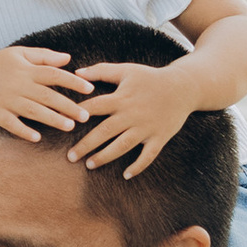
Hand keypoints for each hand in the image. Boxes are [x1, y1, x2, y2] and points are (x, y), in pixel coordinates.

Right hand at [0, 45, 104, 144]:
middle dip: (68, 106)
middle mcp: (18, 84)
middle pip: (48, 96)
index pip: (54, 74)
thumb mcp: (18, 54)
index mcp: (26, 69)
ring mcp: (6, 100)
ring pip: (33, 111)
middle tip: (86, 116)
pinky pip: (11, 124)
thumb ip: (44, 56)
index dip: (73, 81)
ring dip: (52, 119)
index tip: (90, 89)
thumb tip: (68, 59)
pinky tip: (37, 138)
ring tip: (70, 126)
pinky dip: (23, 130)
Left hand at [61, 55, 195, 175]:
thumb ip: (101, 71)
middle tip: (70, 157)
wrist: (183, 87)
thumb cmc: (150, 78)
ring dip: (105, 157)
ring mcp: (146, 128)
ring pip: (123, 146)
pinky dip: (138, 166)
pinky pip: (148, 155)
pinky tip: (126, 175)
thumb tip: (77, 73)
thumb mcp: (126, 71)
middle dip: (86, 145)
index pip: (94, 107)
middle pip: (105, 131)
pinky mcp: (159, 137)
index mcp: (121, 98)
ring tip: (89, 165)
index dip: (78, 114)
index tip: (63, 124)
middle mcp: (132, 114)